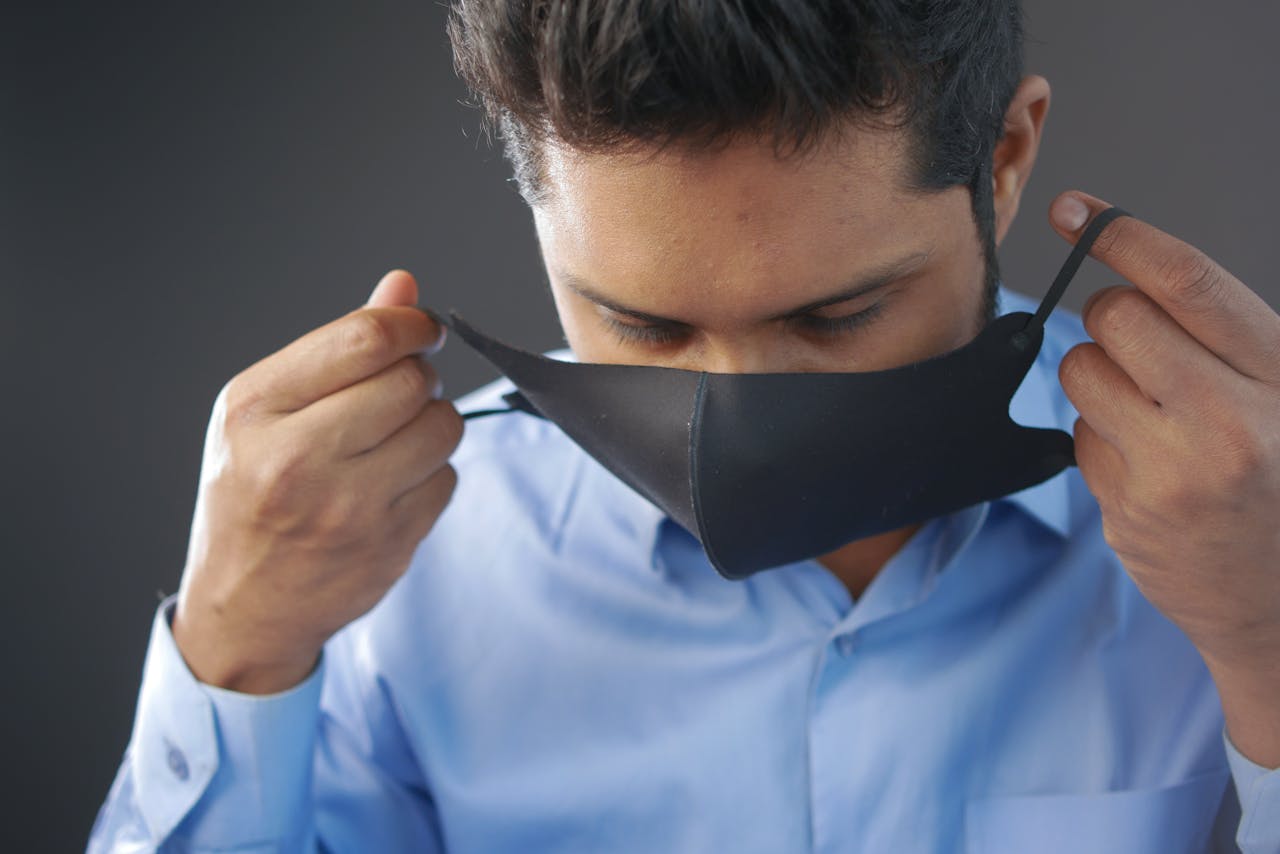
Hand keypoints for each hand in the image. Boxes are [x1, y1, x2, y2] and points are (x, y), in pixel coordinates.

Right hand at [171, 270, 462, 693]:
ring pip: (442, 427)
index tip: (422, 330)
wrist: (245, 606)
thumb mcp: (265, 411)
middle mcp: (298, 459)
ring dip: (433, 422)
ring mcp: (347, 508)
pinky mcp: (389, 544)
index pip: (365, 339)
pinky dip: (432, 473)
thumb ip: (338, 346)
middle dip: (419, 376)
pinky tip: (394, 485)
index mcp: (256, 410)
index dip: (412, 325)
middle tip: (399, 393)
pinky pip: (448, 478)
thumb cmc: (252, 492)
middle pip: (411, 381)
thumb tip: (403, 286)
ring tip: (396, 438)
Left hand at [1050, 191, 1279, 765]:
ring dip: (1100, 376)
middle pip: (1116, 316)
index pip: (1188, 282)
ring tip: (1152, 412)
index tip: (1075, 208)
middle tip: (1146, 349)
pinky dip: (1101, 438)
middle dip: (1113, 316)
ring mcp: (1175, 473)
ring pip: (1081, 369)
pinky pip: (1078, 435)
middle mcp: (1231, 420)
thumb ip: (1230, 337)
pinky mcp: (1129, 513)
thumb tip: (1138, 271)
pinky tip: (1148, 466)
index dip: (1122, 234)